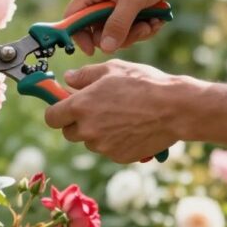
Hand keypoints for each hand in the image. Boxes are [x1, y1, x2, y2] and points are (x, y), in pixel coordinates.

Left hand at [43, 60, 183, 163]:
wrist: (175, 108)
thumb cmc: (143, 83)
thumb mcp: (112, 69)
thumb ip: (85, 75)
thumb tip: (68, 79)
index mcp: (80, 107)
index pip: (51, 117)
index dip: (56, 111)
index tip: (65, 105)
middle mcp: (87, 130)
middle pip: (69, 132)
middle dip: (77, 122)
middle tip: (95, 109)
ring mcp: (103, 146)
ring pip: (90, 141)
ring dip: (97, 132)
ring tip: (119, 115)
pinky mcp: (119, 157)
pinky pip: (108, 150)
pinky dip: (114, 141)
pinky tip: (130, 126)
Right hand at [67, 0, 186, 54]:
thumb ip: (118, 24)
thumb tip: (105, 47)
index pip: (74, 17)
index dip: (79, 36)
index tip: (92, 51)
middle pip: (98, 30)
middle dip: (120, 35)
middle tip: (141, 30)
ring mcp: (115, 2)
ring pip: (116, 32)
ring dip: (136, 32)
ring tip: (152, 23)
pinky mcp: (130, 7)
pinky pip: (130, 28)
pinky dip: (144, 27)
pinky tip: (157, 19)